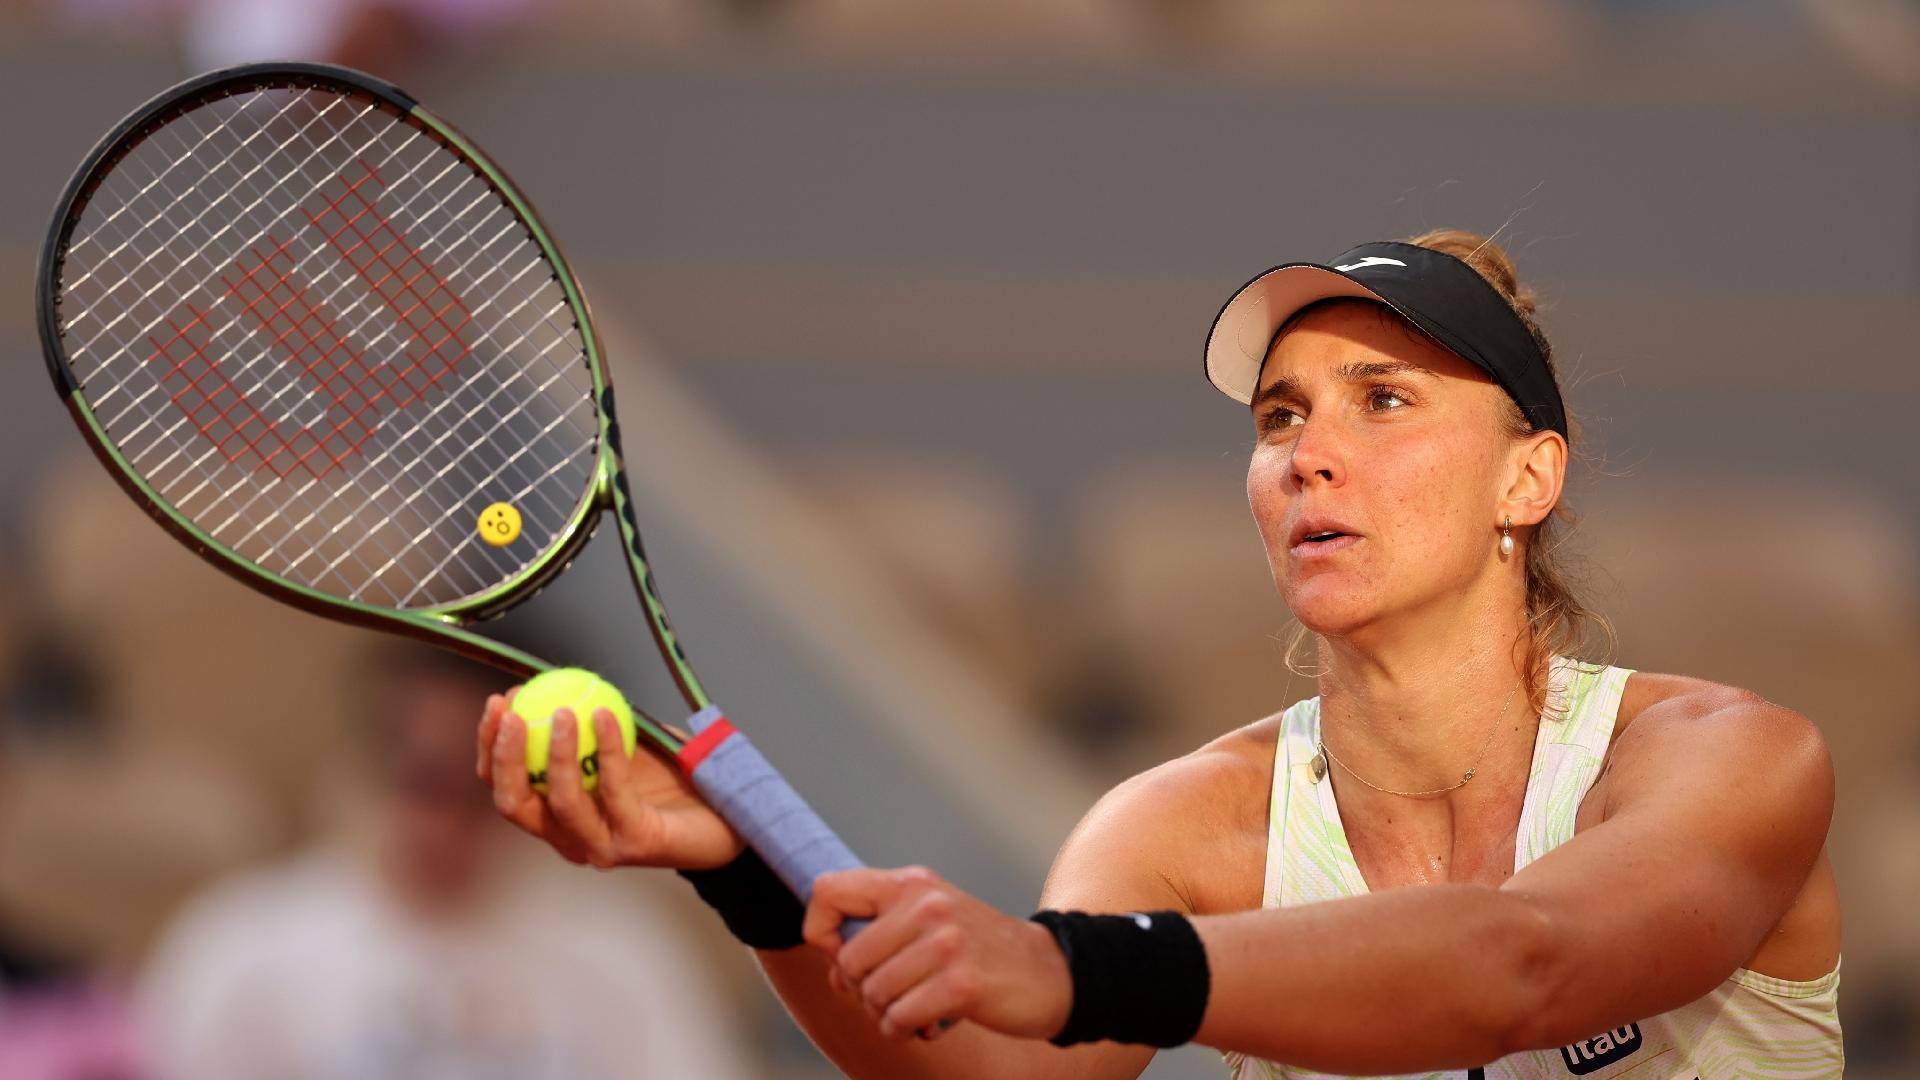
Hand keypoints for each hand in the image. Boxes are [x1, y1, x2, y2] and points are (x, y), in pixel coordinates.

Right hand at [476, 689, 743, 869]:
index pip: (507, 787)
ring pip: (559, 802)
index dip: (492, 747)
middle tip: (509, 710)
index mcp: (557, 816)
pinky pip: (612, 789)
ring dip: (554, 752)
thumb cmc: (672, 777)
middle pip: (514, 802)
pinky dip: (606, 749)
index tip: (498, 703)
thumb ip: (585, 722)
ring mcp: (599, 846)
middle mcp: (569, 838)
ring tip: (562, 711)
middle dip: (503, 755)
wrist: (728, 813)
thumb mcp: (621, 741)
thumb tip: (550, 680)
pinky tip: (604, 716)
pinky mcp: (633, 844)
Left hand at [803, 866, 1071, 1041]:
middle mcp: (926, 905)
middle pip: (847, 960)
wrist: (1050, 972)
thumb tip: (831, 964)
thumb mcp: (931, 918)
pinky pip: (898, 1019)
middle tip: (895, 995)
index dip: (819, 931)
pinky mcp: (961, 983)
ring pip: (872, 994)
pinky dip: (906, 1031)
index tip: (843, 956)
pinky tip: (931, 1024)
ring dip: (888, 1015)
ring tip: (918, 1007)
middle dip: (862, 991)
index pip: (827, 890)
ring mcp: (945, 943)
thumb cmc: (979, 951)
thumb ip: (881, 926)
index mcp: (912, 884)